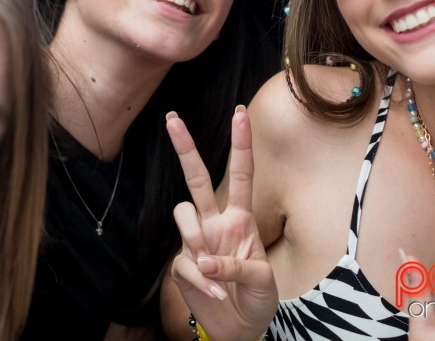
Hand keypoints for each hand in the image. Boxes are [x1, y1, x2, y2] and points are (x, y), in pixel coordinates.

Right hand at [166, 107, 277, 339]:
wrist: (241, 328)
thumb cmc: (257, 296)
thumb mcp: (261, 279)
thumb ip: (235, 265)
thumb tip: (203, 259)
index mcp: (241, 218)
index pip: (241, 175)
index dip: (241, 145)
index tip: (240, 114)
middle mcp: (215, 223)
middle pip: (197, 179)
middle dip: (185, 148)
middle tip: (172, 118)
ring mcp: (196, 242)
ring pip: (182, 214)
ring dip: (197, 238)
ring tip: (215, 270)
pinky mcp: (182, 264)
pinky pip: (185, 262)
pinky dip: (202, 281)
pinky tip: (216, 294)